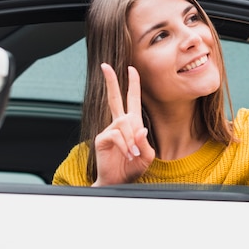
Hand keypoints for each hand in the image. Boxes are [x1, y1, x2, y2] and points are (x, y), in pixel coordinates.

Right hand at [92, 64, 154, 185]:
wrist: (118, 182)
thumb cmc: (132, 169)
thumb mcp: (146, 156)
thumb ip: (145, 143)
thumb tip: (140, 129)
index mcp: (132, 124)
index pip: (132, 100)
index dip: (132, 84)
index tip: (131, 68)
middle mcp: (119, 123)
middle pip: (115, 98)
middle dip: (111, 81)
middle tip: (104, 66)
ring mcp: (109, 130)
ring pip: (123, 123)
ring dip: (131, 140)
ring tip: (133, 154)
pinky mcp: (101, 138)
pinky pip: (116, 135)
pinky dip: (124, 145)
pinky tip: (127, 155)